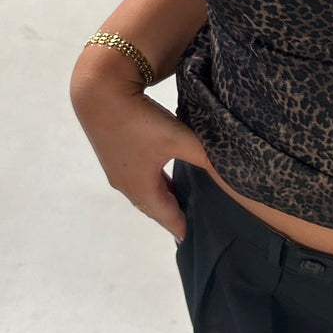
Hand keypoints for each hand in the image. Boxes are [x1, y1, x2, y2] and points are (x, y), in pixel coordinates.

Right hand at [70, 55, 212, 241]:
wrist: (99, 93)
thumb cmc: (140, 120)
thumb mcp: (179, 139)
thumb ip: (206, 158)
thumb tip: (232, 173)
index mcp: (143, 188)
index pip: (167, 217)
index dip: (181, 227)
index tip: (191, 239)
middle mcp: (126, 185)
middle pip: (154, 207)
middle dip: (172, 216)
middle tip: (190, 223)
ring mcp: (116, 171)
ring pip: (144, 193)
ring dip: (162, 198)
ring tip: (180, 202)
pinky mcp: (112, 156)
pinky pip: (136, 179)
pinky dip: (151, 184)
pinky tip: (161, 176)